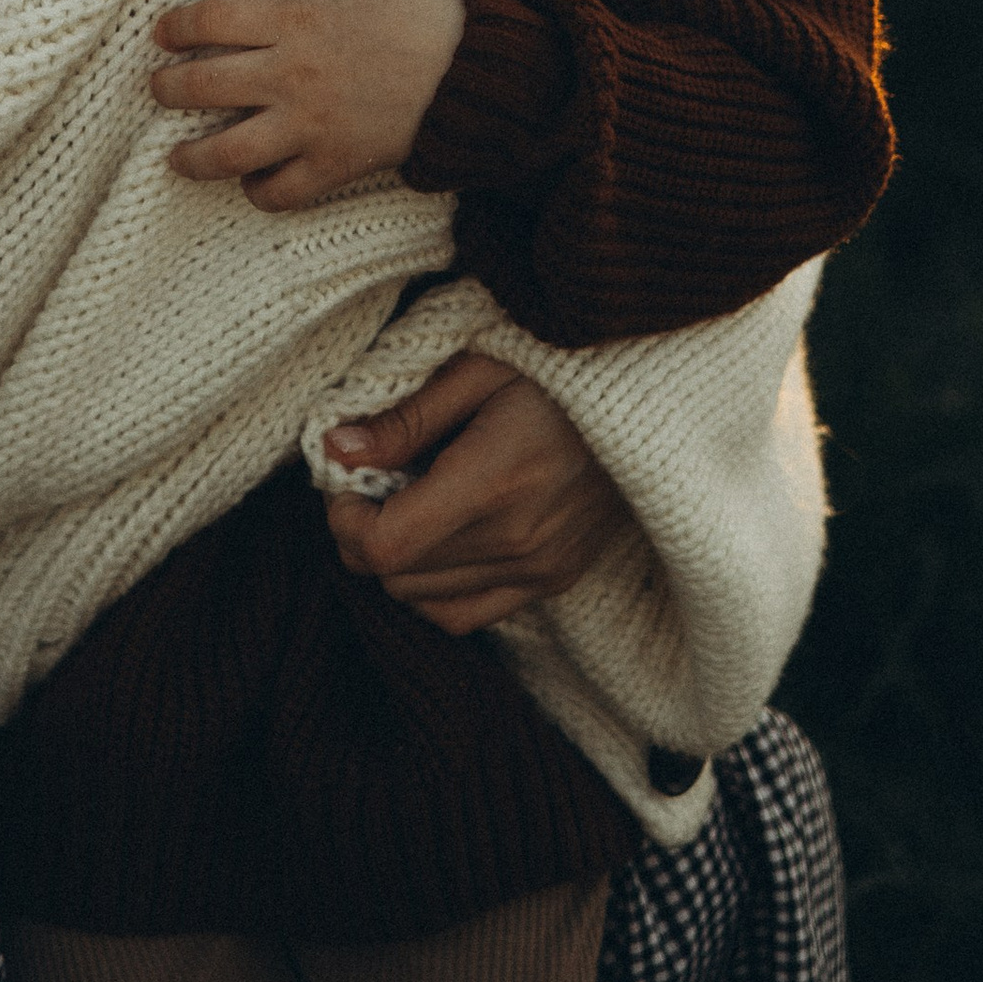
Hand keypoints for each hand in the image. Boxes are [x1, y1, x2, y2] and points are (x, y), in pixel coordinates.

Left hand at [149, 0, 463, 210]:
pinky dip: (259, 192)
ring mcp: (311, 125)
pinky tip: (248, 183)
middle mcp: (292, 75)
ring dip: (193, 156)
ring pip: (230, 151)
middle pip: (206, 85)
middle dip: (168, 89)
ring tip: (176, 157)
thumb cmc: (422, 12)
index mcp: (296, 19)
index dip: (177, 26)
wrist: (476, 75)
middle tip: (157, 89)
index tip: (162, 33)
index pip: (212, 20)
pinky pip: (282, 191)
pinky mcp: (335, 164)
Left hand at [320, 355, 634, 630]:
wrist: (646, 396)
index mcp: (492, 484)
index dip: (344, 521)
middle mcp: (518, 541)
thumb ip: (405, 417)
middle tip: (370, 480)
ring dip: (399, 561)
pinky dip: (437, 587)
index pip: (386, 547)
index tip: (342, 479)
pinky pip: (470, 614)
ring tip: (406, 501)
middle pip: (398, 579)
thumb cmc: (555, 367)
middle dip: (365, 534)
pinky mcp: (555, 579)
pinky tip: (438, 537)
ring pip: (427, 602)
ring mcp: (541, 569)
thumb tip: (336, 450)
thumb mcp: (475, 368)